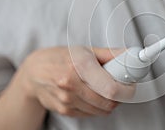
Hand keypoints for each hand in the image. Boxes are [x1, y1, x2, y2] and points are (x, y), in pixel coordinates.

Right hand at [18, 46, 133, 116]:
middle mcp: (72, 84)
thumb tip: (128, 55)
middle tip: (118, 87)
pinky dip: (96, 107)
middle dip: (118, 96)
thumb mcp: (85, 50)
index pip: (111, 88)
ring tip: (103, 89)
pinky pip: (90, 114)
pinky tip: (90, 95)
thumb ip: (109, 54)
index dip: (126, 90)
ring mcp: (66, 99)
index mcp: (80, 66)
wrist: (34, 72)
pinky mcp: (64, 110)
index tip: (130, 86)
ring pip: (101, 110)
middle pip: (108, 102)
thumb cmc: (61, 58)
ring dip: (108, 102)